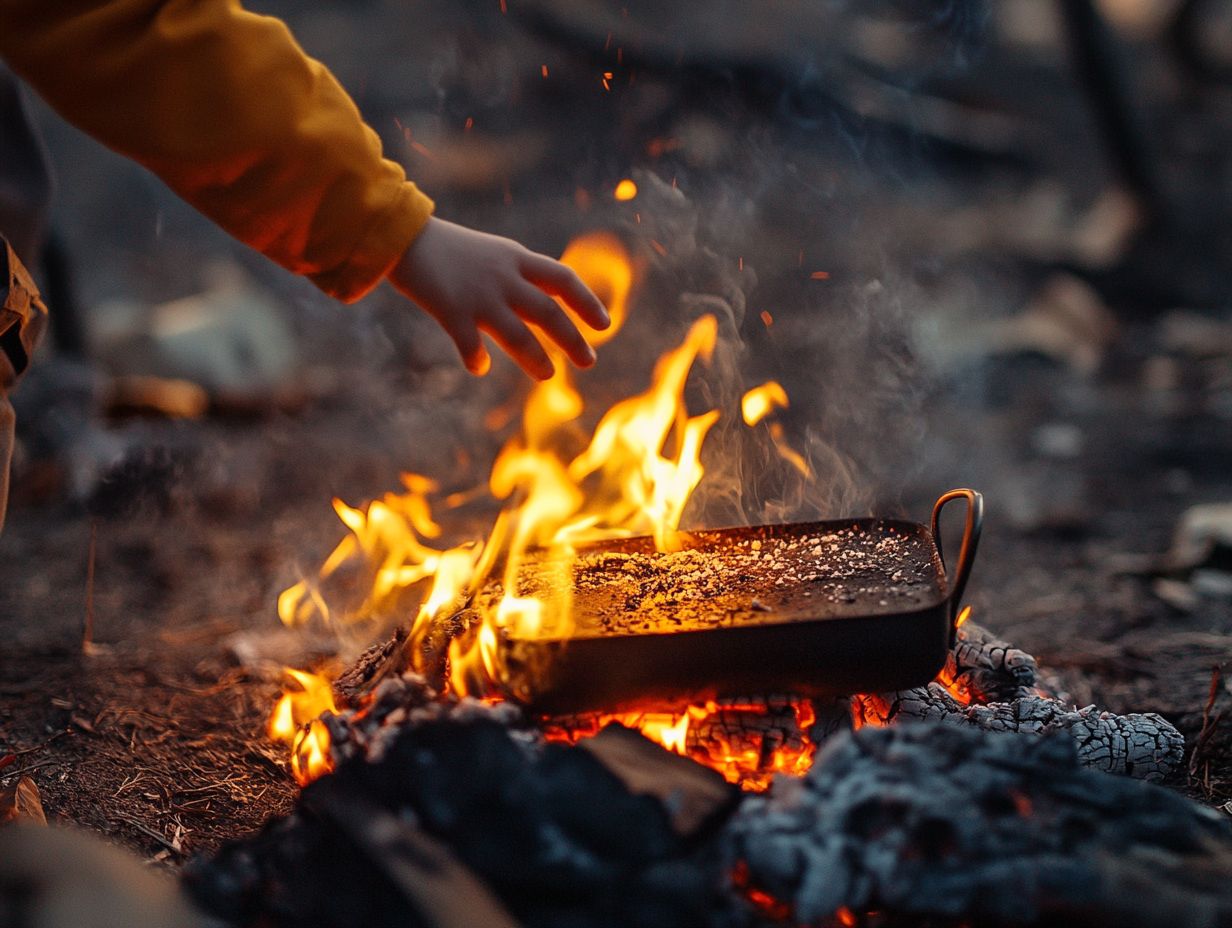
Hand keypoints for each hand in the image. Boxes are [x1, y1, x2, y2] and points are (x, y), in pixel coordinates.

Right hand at [388, 218, 609, 379]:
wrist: (403, 235)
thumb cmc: (448, 247)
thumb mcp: (493, 253)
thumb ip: (519, 275)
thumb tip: (546, 301)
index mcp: (516, 259)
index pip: (563, 280)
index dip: (587, 303)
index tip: (605, 324)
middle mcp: (503, 277)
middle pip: (548, 312)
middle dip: (572, 339)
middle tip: (590, 361)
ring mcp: (478, 295)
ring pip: (517, 335)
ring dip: (535, 359)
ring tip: (548, 375)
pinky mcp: (450, 310)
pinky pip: (470, 344)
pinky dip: (477, 359)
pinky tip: (480, 368)